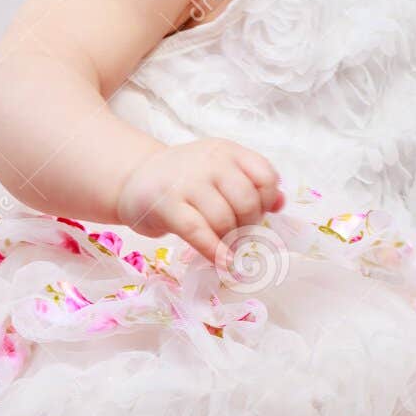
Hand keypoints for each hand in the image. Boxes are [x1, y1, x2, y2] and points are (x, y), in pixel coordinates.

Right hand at [116, 138, 284, 267]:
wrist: (134, 179)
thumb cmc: (184, 180)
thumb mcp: (220, 173)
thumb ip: (251, 184)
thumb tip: (281, 203)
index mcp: (227, 152)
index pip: (265, 176)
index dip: (266, 201)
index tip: (256, 212)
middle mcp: (210, 162)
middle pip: (247, 202)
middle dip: (247, 225)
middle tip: (236, 232)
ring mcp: (187, 182)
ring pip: (224, 220)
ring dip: (228, 240)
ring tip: (222, 243)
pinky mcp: (168, 206)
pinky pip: (199, 233)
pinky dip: (215, 252)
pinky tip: (223, 263)